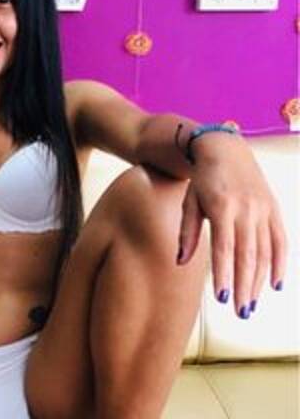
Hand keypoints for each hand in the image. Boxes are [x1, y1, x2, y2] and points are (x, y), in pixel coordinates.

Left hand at [176, 133, 286, 318]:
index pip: (224, 249)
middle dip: (244, 286)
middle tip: (240, 311)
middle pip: (248, 256)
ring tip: (250, 304)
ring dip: (259, 281)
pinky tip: (276, 284)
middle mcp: (247, 210)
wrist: (225, 150)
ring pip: (266, 252)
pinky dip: (281, 263)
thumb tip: (180, 262)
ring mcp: (264, 210)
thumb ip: (187, 233)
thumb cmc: (202, 180)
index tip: (220, 298)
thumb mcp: (189, 203)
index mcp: (222, 208)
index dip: (223, 275)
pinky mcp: (274, 209)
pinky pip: (281, 240)